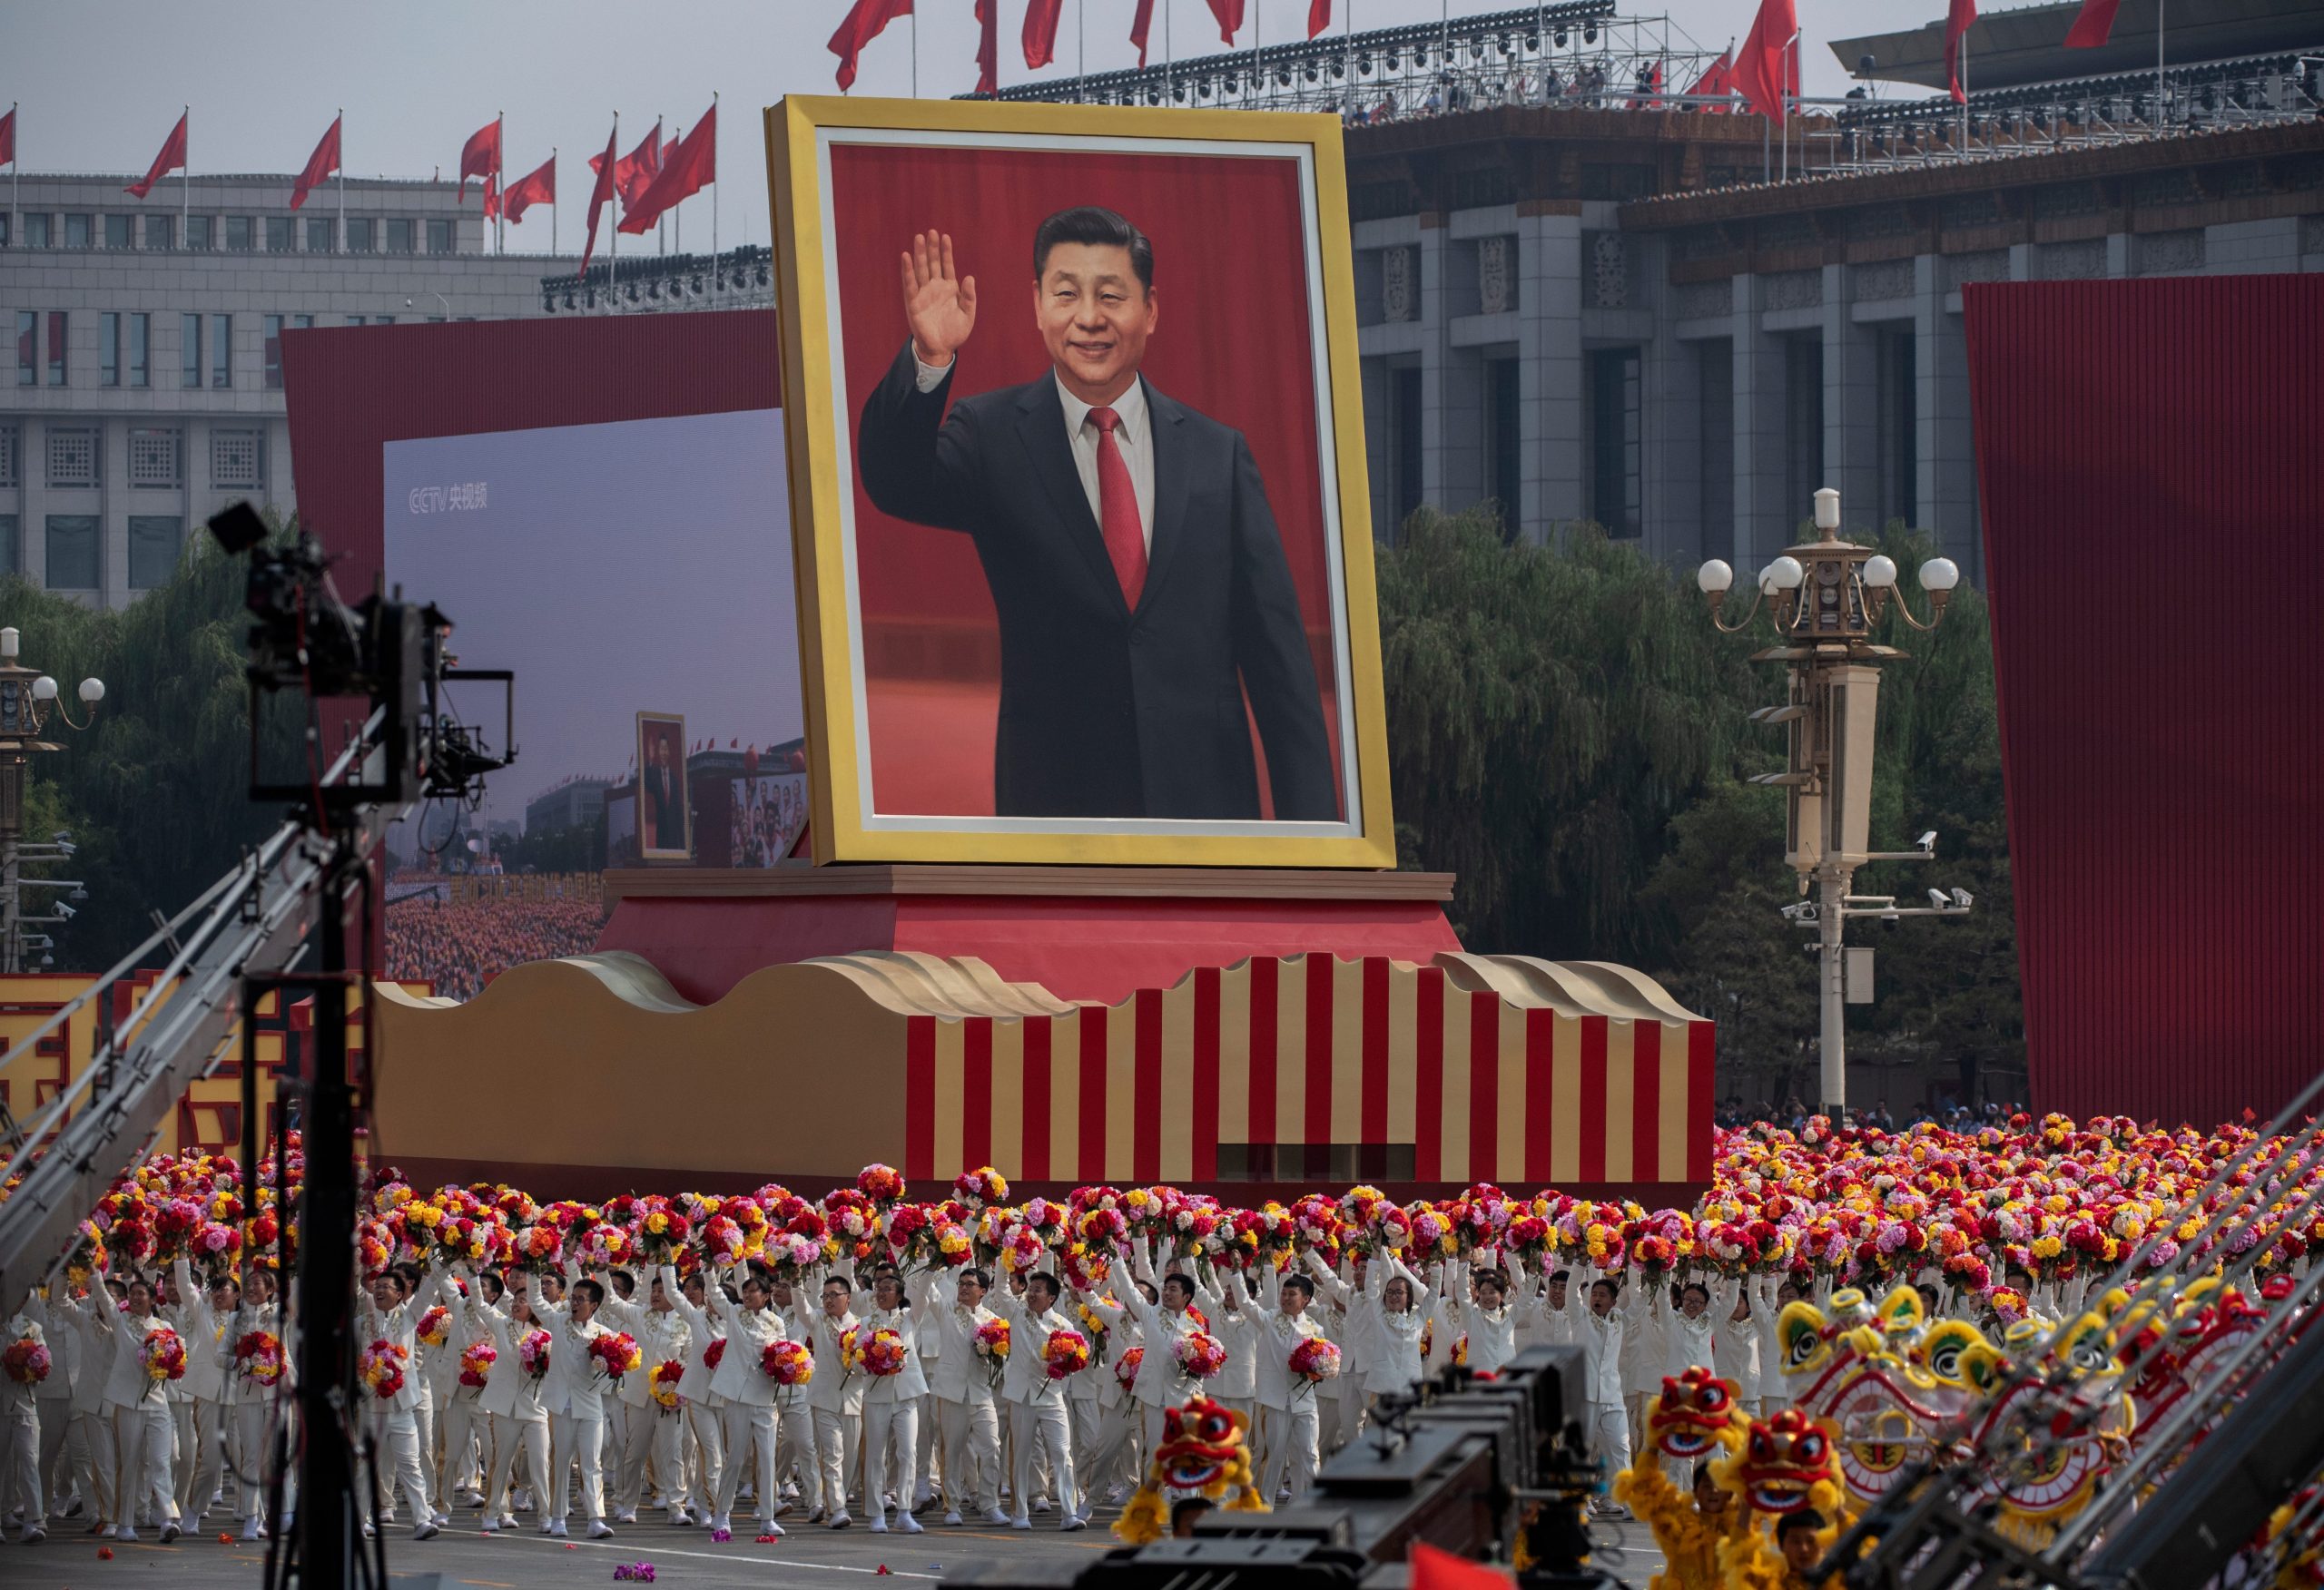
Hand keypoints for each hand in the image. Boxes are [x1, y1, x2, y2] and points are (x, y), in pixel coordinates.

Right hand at [900, 230, 977, 366]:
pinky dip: (908, 271)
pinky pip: (910, 284)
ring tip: (919, 238)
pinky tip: (906, 257)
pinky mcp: (913, 302)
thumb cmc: (956, 332)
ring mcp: (923, 293)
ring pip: (921, 270)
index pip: (947, 265)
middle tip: (931, 231)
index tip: (945, 236)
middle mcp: (935, 287)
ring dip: (920, 254)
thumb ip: (969, 296)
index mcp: (949, 288)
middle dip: (932, 248)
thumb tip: (969, 277)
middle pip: (933, 263)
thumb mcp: (968, 314)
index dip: (946, 252)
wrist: (941, 348)